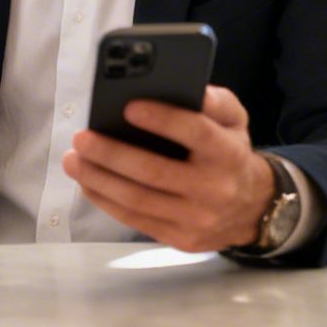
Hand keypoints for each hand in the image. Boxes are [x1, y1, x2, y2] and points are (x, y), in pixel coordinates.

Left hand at [61, 85, 271, 252]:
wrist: (252, 208)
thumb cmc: (230, 151)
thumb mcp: (234, 121)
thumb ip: (213, 101)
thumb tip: (179, 86)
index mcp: (228, 152)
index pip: (196, 133)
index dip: (163, 119)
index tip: (127, 106)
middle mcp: (215, 188)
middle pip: (155, 172)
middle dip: (112, 154)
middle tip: (81, 137)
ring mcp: (197, 219)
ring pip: (138, 200)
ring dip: (99, 179)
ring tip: (73, 160)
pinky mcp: (181, 239)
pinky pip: (136, 219)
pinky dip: (106, 200)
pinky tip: (87, 182)